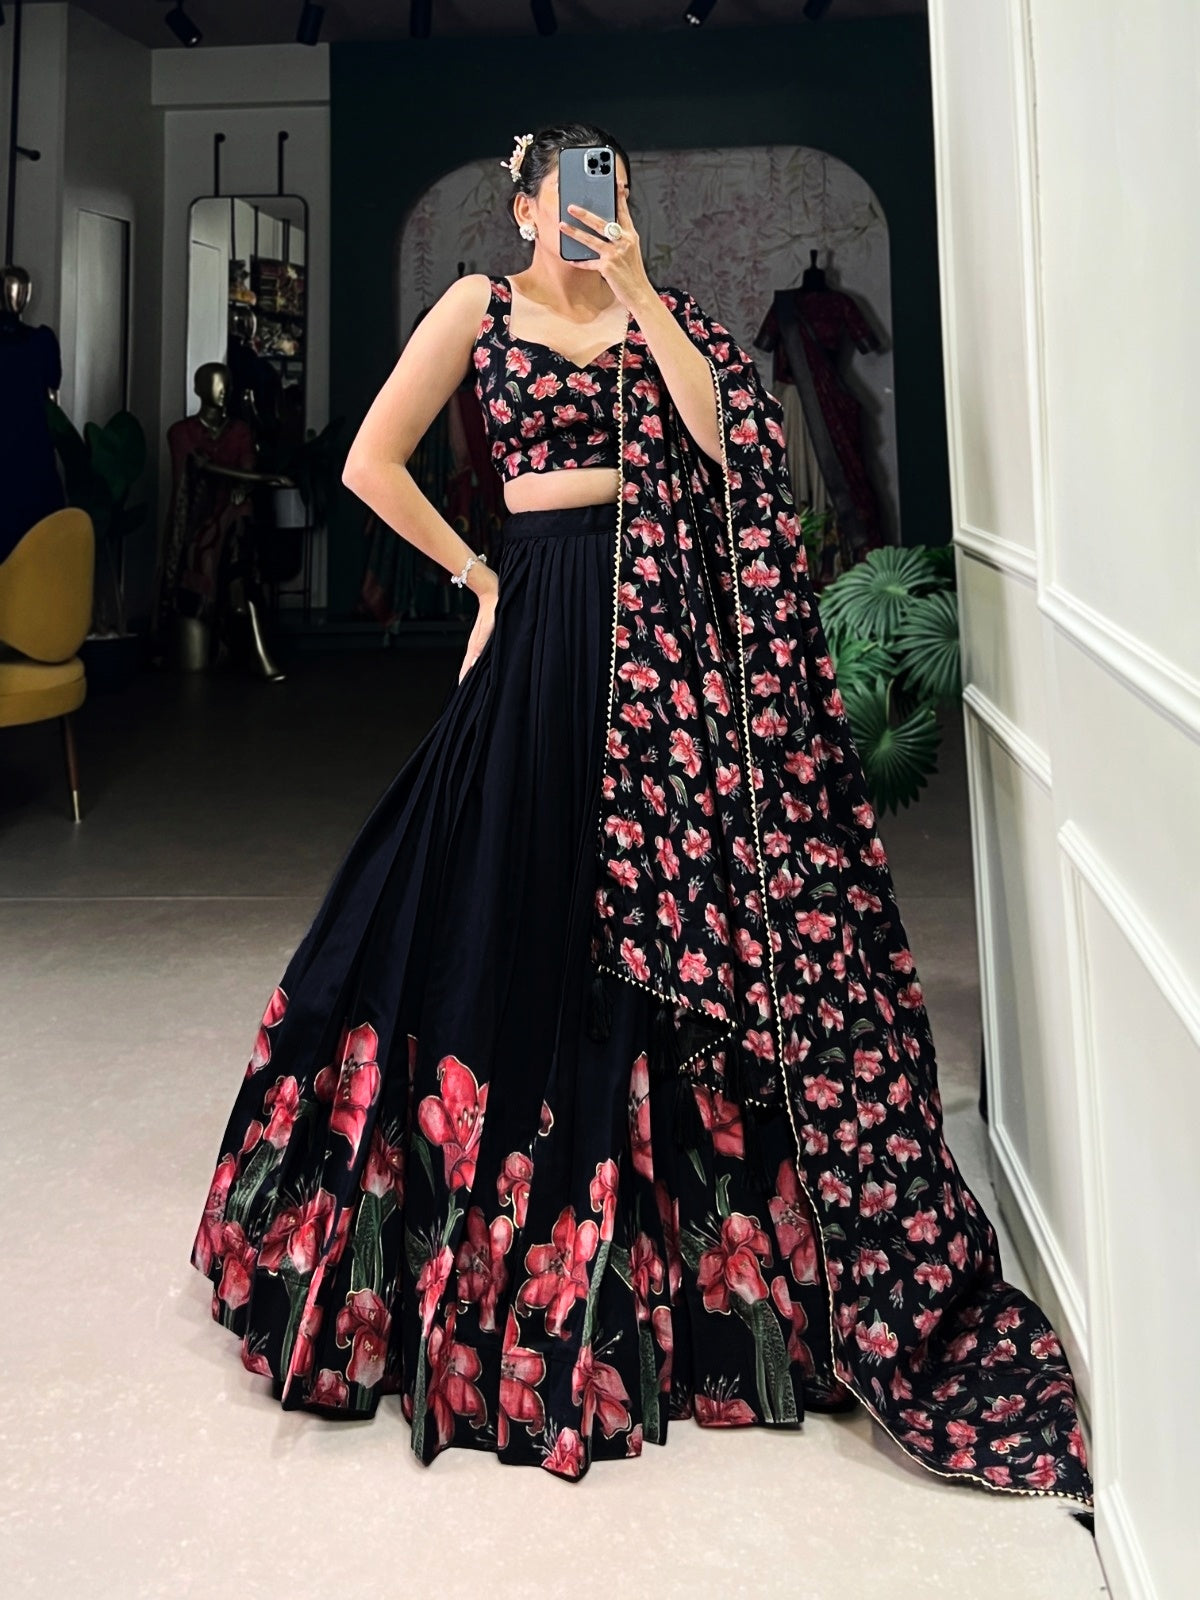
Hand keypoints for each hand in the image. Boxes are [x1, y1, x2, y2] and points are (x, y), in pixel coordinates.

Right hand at [457, 590, 496, 683]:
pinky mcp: (483, 637)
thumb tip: (472, 662)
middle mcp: (475, 644)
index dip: (464, 677)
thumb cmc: (492, 608)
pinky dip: (476, 662)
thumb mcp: (488, 627)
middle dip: (466, 676)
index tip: (461, 688)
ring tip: (471, 681)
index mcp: (474, 643)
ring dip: (472, 670)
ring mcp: (478, 640)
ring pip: (473, 659)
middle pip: (468, 664)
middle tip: (465, 690)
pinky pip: (478, 653)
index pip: (467, 665)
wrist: (491, 592)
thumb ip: (481, 644)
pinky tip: (479, 665)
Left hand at [559, 187, 652, 312]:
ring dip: (575, 232)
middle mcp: (623, 242)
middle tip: (571, 206)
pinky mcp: (607, 267)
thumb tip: (605, 228)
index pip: (623, 212)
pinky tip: (569, 258)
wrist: (639, 293)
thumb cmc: (633, 272)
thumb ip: (620, 237)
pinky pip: (589, 262)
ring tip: (562, 225)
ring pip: (591, 239)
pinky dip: (579, 261)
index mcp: (630, 235)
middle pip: (602, 223)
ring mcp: (615, 254)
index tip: (615, 183)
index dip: (618, 197)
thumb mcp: (631, 250)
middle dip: (585, 214)